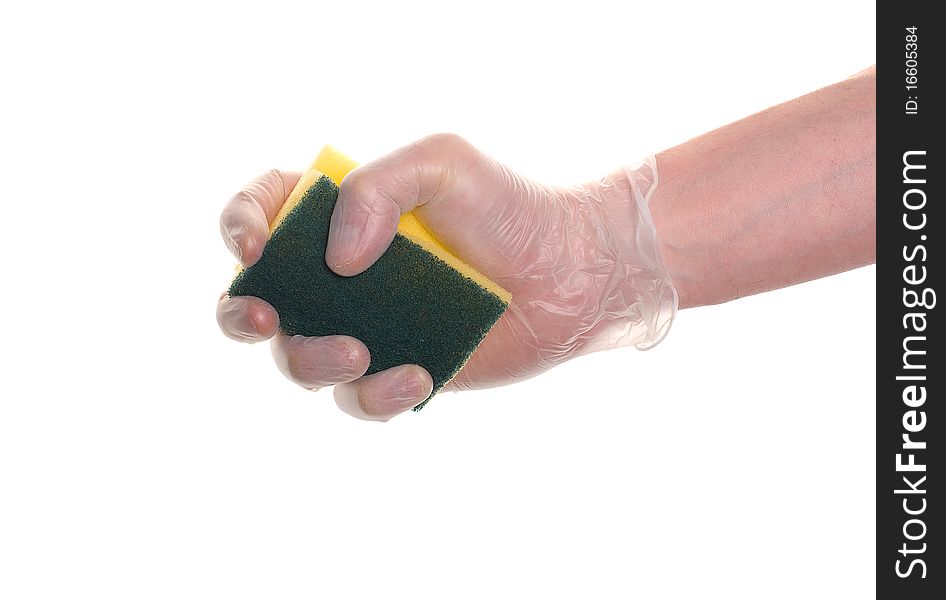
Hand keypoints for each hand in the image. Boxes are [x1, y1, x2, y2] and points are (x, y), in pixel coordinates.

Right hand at [217, 134, 674, 420]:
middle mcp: (344, 273)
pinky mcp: (400, 369)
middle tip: (264, 319)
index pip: (265, 210)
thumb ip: (377, 188)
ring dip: (312, 360)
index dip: (240, 226)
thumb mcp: (443, 164)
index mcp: (342, 212)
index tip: (255, 246)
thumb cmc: (511, 209)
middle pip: (260, 298)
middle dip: (242, 313)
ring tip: (360, 351)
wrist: (573, 273)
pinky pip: (360, 398)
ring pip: (300, 359)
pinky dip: (375, 395)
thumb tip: (336, 260)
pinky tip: (415, 377)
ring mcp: (368, 324)